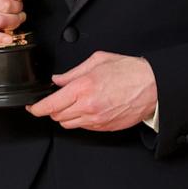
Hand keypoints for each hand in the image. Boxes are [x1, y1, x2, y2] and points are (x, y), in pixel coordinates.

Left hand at [27, 51, 157, 130]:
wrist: (153, 86)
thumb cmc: (130, 71)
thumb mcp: (98, 61)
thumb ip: (73, 72)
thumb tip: (58, 80)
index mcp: (83, 87)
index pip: (49, 105)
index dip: (37, 108)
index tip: (33, 107)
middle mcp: (87, 106)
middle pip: (57, 116)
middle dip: (53, 109)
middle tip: (59, 99)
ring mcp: (96, 119)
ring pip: (69, 124)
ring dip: (67, 115)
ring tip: (77, 103)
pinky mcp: (105, 127)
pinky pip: (84, 127)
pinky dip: (82, 120)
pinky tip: (91, 108)